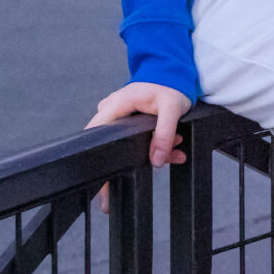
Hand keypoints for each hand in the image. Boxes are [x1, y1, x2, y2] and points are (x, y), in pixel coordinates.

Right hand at [86, 83, 191, 213]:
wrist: (176, 72)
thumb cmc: (171, 84)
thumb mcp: (172, 108)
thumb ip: (164, 133)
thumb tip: (156, 159)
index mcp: (116, 105)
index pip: (96, 135)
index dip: (96, 160)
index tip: (99, 183)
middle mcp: (114, 111)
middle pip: (109, 146)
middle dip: (119, 170)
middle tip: (109, 200)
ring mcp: (122, 116)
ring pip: (127, 145)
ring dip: (148, 155)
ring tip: (171, 159)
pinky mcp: (132, 121)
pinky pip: (138, 139)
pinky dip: (155, 147)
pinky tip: (174, 153)